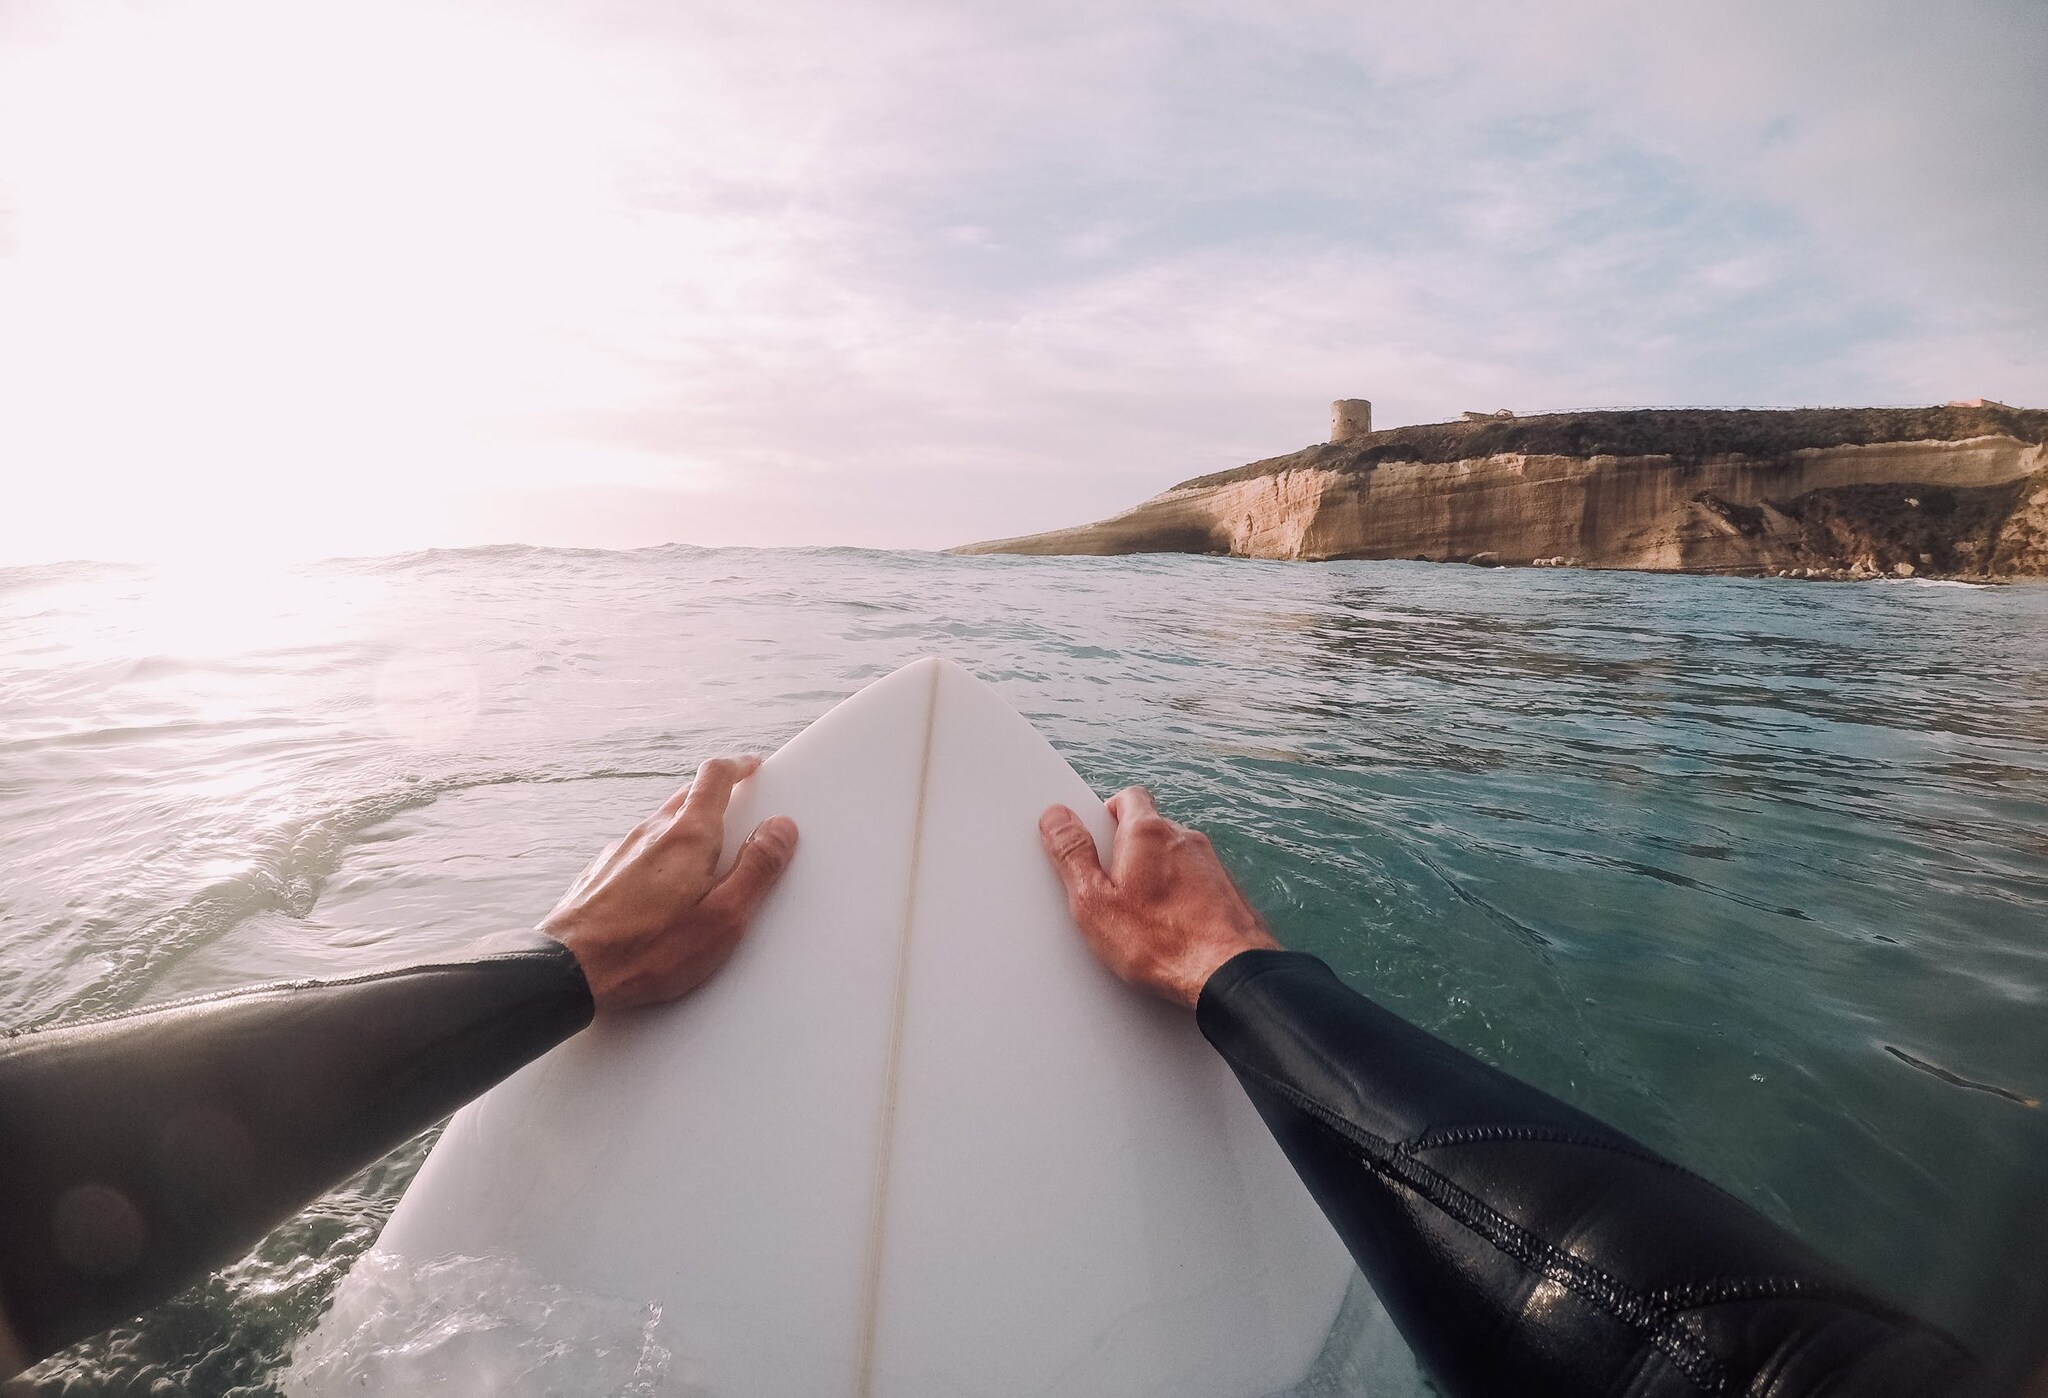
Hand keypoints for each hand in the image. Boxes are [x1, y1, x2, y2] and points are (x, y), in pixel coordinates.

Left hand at [542, 755, 797, 1010]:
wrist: (568, 973)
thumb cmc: (650, 951)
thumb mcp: (724, 917)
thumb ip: (757, 869)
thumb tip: (780, 828)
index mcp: (687, 835)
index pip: (715, 777)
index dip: (738, 767)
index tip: (751, 768)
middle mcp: (650, 831)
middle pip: (687, 798)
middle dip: (716, 802)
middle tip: (737, 821)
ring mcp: (620, 851)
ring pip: (661, 826)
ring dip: (686, 835)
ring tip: (702, 870)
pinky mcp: (600, 873)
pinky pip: (639, 854)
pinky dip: (659, 861)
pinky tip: (661, 896)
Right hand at [1039, 786, 1279, 1008]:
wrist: (1229, 975)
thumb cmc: (1162, 942)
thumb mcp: (1094, 902)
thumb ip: (1072, 854)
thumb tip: (1055, 817)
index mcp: (1148, 832)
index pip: (1127, 797)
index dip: (1106, 813)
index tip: (1091, 838)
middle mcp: (1185, 840)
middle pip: (1149, 829)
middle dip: (1126, 851)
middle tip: (1107, 888)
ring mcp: (1211, 865)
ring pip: (1173, 859)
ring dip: (1154, 877)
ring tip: (1137, 918)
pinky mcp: (1228, 892)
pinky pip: (1194, 884)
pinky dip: (1179, 898)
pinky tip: (1167, 930)